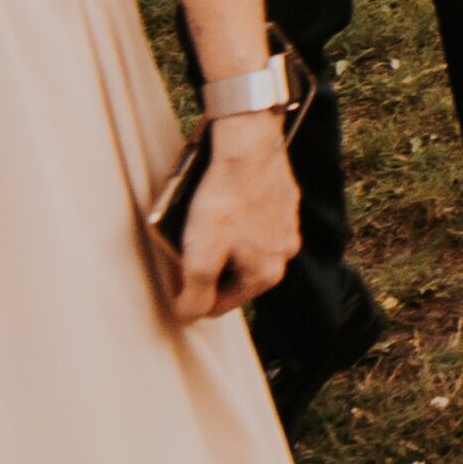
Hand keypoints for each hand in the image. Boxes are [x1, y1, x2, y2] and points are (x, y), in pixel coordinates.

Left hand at [163, 112, 295, 324]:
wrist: (248, 145)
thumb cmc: (224, 199)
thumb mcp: (200, 256)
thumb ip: (194, 295)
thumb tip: (188, 318)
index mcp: (266, 274)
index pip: (221, 305)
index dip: (192, 295)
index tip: (174, 276)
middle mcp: (284, 253)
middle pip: (235, 275)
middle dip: (210, 266)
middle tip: (186, 246)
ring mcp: (288, 224)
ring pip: (247, 246)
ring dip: (225, 241)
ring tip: (201, 221)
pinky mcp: (284, 198)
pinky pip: (257, 219)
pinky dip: (239, 216)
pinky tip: (221, 201)